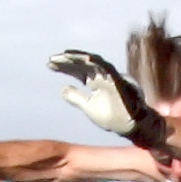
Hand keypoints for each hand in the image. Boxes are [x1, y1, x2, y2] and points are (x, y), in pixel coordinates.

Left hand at [47, 49, 169, 152]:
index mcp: (94, 81)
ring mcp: (109, 77)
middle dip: (68, 61)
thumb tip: (62, 89)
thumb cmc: (113, 117)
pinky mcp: (118, 81)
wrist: (130, 126)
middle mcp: (101, 76)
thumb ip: (76, 98)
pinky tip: (86, 59)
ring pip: (93, 62)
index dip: (64, 67)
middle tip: (52, 59)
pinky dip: (98, 63)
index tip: (50, 65)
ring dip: (80, 58)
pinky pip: (108, 69)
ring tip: (64, 56)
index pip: (77, 70)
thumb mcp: (88, 107)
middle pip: (82, 64)